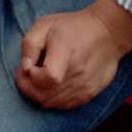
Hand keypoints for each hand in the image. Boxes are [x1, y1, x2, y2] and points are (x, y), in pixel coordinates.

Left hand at [15, 0, 131, 109]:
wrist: (107, 33)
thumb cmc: (72, 27)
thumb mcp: (44, 25)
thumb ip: (30, 45)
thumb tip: (25, 68)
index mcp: (65, 50)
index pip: (48, 77)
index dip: (30, 77)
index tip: (25, 68)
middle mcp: (78, 72)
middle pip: (46, 95)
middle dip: (29, 88)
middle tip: (27, 74)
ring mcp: (86, 86)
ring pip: (54, 104)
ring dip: (40, 95)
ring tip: (40, 78)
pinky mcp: (90, 94)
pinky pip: (66, 106)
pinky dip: (53, 100)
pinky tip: (51, 86)